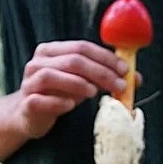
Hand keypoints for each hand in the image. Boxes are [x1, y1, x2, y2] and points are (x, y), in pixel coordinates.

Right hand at [14, 40, 128, 138]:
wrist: (29, 116)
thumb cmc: (59, 94)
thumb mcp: (82, 83)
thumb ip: (104, 77)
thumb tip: (135, 78)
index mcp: (51, 51)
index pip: (82, 47)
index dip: (105, 57)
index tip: (125, 70)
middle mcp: (38, 63)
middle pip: (71, 60)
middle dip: (100, 72)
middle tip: (119, 85)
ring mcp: (29, 82)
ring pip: (52, 76)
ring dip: (78, 83)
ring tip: (95, 93)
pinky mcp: (27, 103)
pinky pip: (40, 100)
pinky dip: (57, 101)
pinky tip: (70, 105)